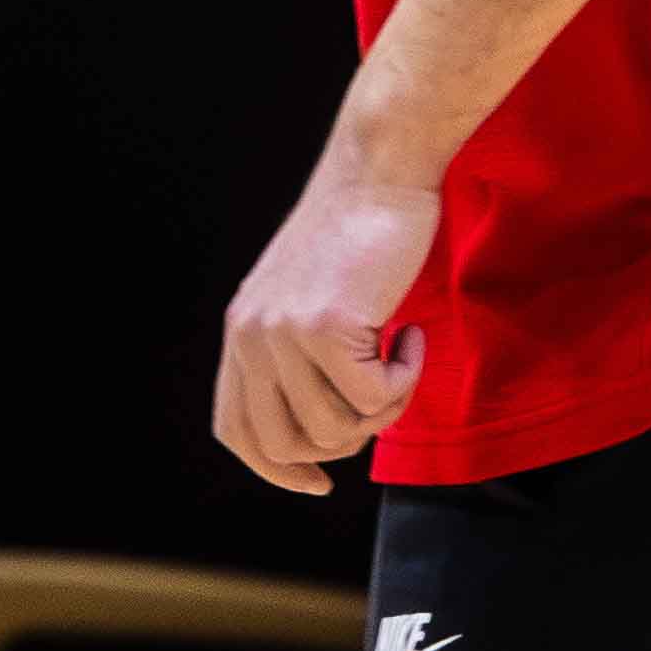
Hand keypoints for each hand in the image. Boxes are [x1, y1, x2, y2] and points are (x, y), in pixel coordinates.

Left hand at [215, 148, 437, 498]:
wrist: (380, 169)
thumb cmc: (361, 230)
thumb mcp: (307, 293)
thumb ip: (297, 352)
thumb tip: (323, 431)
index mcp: (242, 330)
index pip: (236, 429)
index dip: (276, 469)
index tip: (319, 480)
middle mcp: (252, 336)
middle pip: (285, 446)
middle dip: (342, 442)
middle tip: (382, 401)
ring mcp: (285, 334)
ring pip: (335, 430)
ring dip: (383, 409)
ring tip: (401, 357)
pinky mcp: (328, 329)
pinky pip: (374, 400)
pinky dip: (405, 379)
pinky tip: (414, 337)